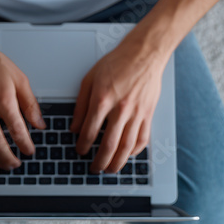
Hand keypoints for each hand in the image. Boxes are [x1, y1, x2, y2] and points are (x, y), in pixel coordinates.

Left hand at [70, 35, 169, 173]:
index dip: (82, 145)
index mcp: (103, 99)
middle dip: (99, 161)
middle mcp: (120, 109)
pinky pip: (143, 138)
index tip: (79, 150)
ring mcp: (137, 113)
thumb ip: (81, 105)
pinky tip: (128, 155)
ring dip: (117, 162)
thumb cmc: (117, 62)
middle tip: (94, 168)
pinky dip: (135, 151)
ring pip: (127, 146)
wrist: (144, 54)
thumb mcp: (90, 79)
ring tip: (110, 170)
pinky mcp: (148, 114)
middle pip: (109, 144)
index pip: (89, 131)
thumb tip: (74, 126)